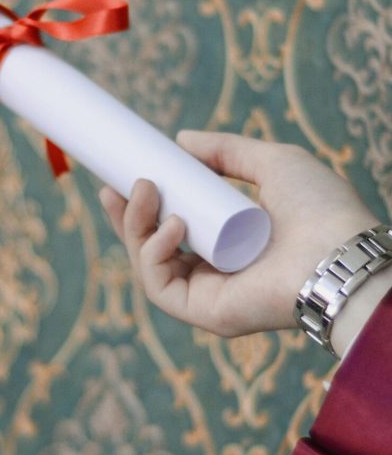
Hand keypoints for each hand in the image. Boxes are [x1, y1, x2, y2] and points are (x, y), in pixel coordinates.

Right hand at [99, 130, 379, 341]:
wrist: (341, 249)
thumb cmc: (320, 209)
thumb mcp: (271, 163)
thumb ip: (228, 151)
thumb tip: (182, 140)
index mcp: (227, 244)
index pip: (172, 229)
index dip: (144, 207)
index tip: (127, 177)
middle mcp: (215, 273)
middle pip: (151, 250)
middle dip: (126, 219)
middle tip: (114, 187)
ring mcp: (208, 296)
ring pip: (149, 267)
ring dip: (135, 228)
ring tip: (145, 192)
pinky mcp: (205, 314)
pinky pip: (159, 288)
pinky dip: (153, 254)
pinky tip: (172, 225)